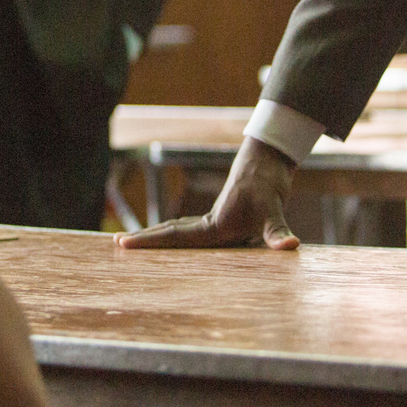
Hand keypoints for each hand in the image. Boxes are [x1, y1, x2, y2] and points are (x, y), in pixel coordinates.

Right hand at [119, 136, 299, 249]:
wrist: (267, 159)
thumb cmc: (268, 184)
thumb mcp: (274, 210)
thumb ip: (278, 232)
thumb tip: (290, 246)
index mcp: (214, 226)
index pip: (175, 237)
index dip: (149, 242)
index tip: (123, 243)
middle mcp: (209, 223)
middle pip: (170, 233)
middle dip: (145, 240)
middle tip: (117, 244)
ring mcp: (214, 221)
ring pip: (179, 232)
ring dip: (159, 238)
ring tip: (135, 243)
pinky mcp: (223, 219)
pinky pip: (193, 233)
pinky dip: (178, 238)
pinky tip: (176, 246)